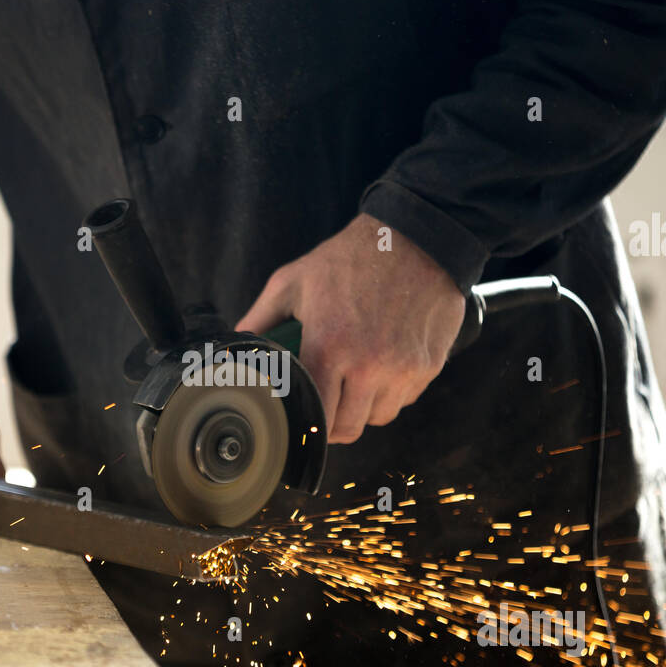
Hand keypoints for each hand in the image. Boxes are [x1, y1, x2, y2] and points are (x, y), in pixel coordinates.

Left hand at [237, 214, 466, 443]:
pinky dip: (393, 392)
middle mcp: (368, 366)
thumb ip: (261, 319)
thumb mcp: (293, 281)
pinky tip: (385, 366)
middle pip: (350, 428)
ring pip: (380, 418)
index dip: (310, 425)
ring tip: (357, 382)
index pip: (318, 418)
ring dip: (365, 408)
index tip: (306, 420)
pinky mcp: (429, 365)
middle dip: (335, 424)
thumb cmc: (350, 259)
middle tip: (330, 407)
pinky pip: (407, 398)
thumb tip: (236, 344)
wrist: (415, 238)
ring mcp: (403, 368)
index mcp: (329, 348)